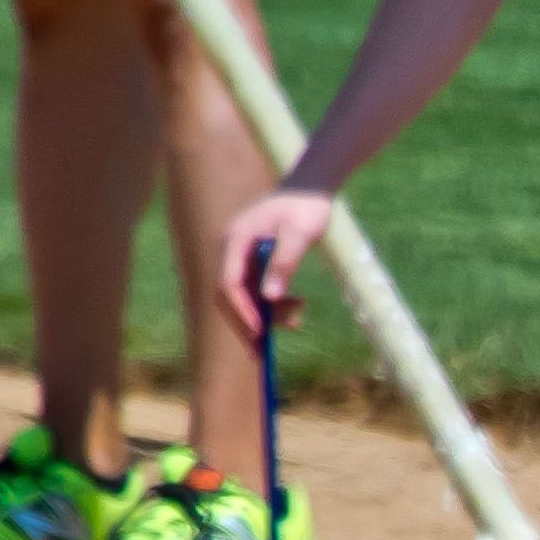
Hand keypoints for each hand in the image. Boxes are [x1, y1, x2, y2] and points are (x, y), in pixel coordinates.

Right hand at [217, 190, 335, 338]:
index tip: (259, 333)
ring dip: (265, 312)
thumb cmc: (306, 206)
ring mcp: (241, 253)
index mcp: (236, 239)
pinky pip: (255, 287)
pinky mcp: (253, 258)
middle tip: (262, 351)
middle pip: (230, 292)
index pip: (228, 282)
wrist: (310, 188)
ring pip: (244, 293)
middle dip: (247, 320)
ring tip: (297, 317)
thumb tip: (269, 296)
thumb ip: (284, 263)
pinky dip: (272, 302)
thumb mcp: (299, 234)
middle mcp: (232, 247)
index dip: (242, 310)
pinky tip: (297, 307)